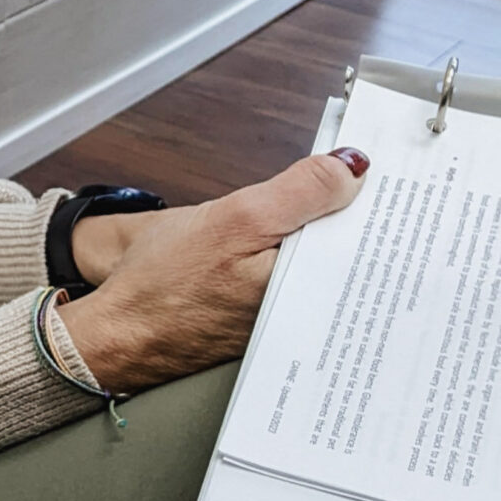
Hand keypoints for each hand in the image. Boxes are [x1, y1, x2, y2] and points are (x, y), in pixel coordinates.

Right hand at [57, 149, 369, 394]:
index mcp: (312, 292)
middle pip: (353, 253)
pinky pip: (303, 278)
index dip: (376, 198)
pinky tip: (295, 233)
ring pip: (328, 265)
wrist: (120, 333)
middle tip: (350, 173)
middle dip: (356, 213)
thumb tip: (351, 167)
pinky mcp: (271, 321)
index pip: (370, 239)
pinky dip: (303, 252)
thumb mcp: (234, 219)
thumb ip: (300, 191)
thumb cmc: (164, 284)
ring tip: (329, 196)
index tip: (382, 168)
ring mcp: (292, 320)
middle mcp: (312, 314)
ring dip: (330, 231)